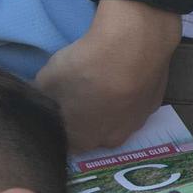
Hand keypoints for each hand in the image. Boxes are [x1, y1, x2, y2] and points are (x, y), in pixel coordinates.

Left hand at [35, 0, 180, 150]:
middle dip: (86, 121)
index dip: (59, 126)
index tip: (55, 109)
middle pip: (94, 136)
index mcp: (82, 140)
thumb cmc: (85, 69)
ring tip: (103, 81)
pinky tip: (123, 74)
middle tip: (79, 94)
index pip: (65, 143)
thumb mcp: (46, 81)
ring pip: (118, 121)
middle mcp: (111, 139)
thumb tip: (38, 100)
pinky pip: (136, 104)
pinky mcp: (154, 103)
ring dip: (110, 108)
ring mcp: (136, 123)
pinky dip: (129, 93)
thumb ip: (41, 96)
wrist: (134, 48)